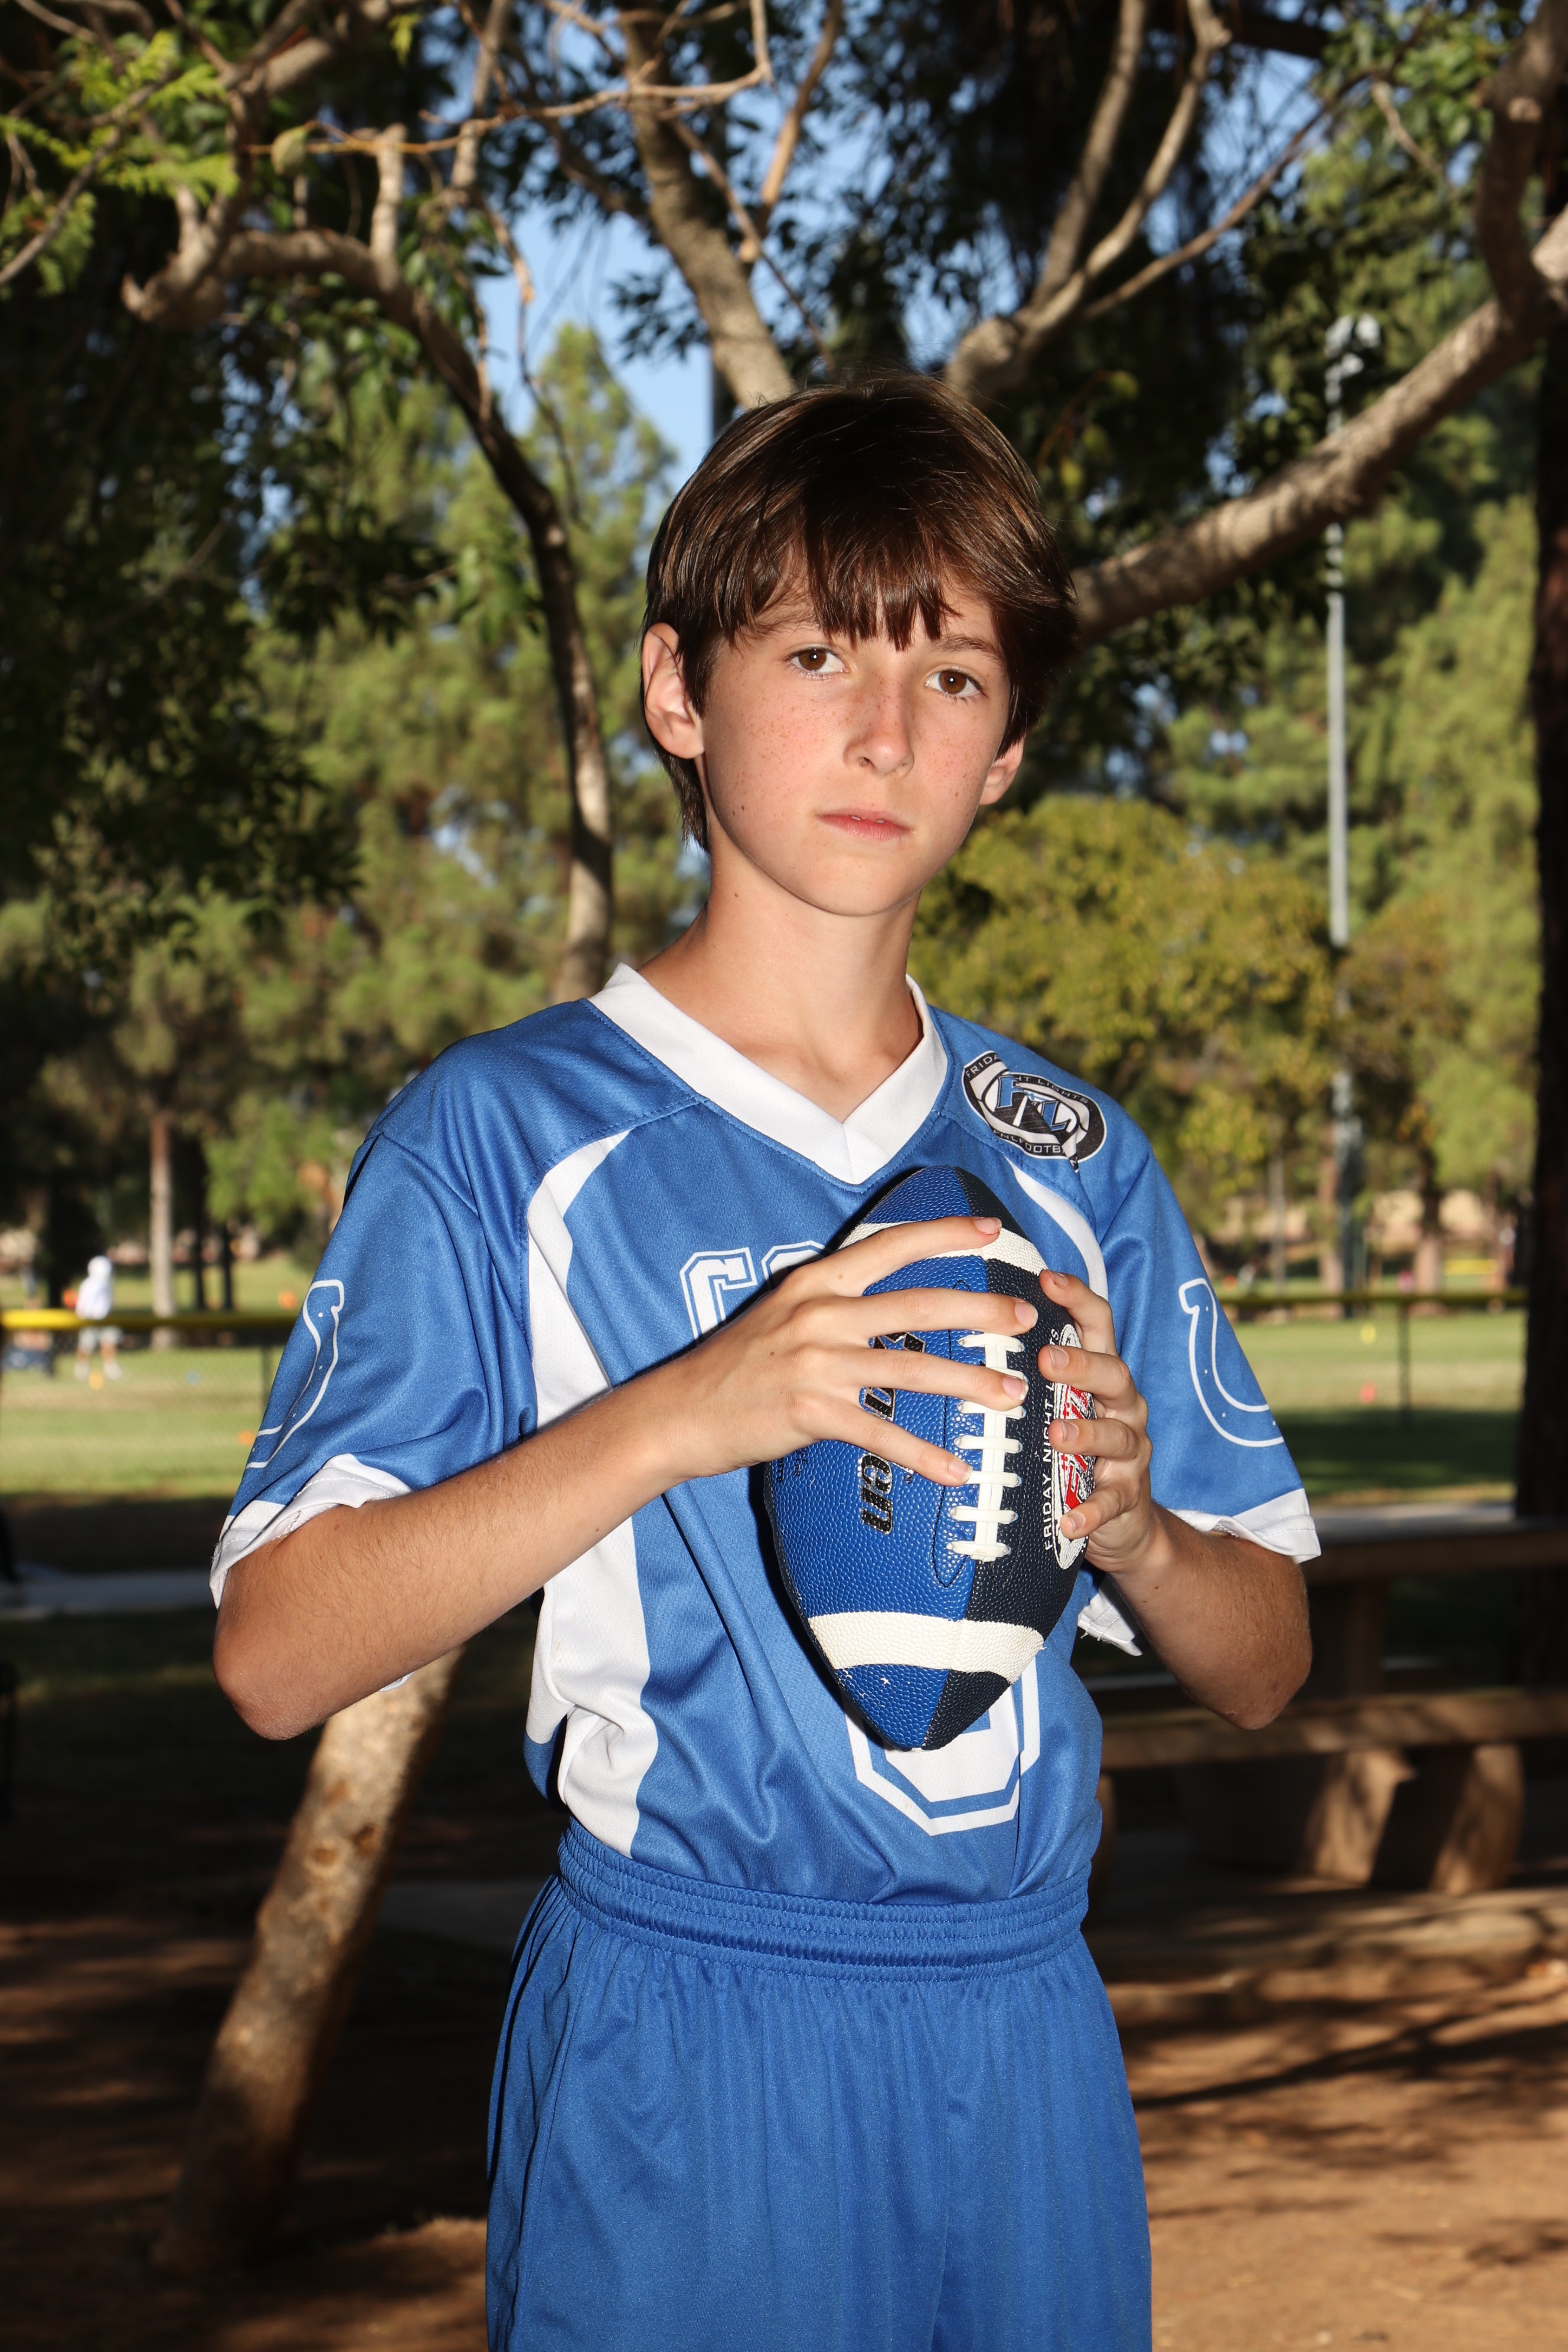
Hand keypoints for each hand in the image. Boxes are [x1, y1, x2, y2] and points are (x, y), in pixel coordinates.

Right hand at [655, 1215, 1038, 1488]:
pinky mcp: (812, 1412)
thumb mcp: (784, 1313)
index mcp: (816, 1281)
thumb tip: (891, 1300)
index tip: (992, 1230)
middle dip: (981, 1309)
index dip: (945, 1234)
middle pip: (920, 1304)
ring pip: (913, 1368)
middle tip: (1026, 1319)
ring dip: (970, 1382)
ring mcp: (817, 1363)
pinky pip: (882, 1433)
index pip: (891, 1246)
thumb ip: (835, 1302)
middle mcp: (821, 1313)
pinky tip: (956, 1471)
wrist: (679, 1412)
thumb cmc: (736, 1365)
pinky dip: (923, 1454)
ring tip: (1012, 1396)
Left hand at [1036, 1268, 1155, 1572]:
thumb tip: (969, 1325)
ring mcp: (1130, 1451)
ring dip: (1086, 1433)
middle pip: (1113, 1373)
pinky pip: (1112, 1501)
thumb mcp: (1059, 1405)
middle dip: (1081, 1364)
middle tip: (1046, 1360)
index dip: (1077, 1299)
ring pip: (1116, 1434)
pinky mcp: (1128, 1495)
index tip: (1046, 1280)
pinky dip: (1091, 1511)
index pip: (1098, 1325)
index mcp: (1102, 1375)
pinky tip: (1069, 1519)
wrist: (1125, 1520)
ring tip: (1055, 1434)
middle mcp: (1123, 1405)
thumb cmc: (1076, 1449)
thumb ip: (1031, 1372)